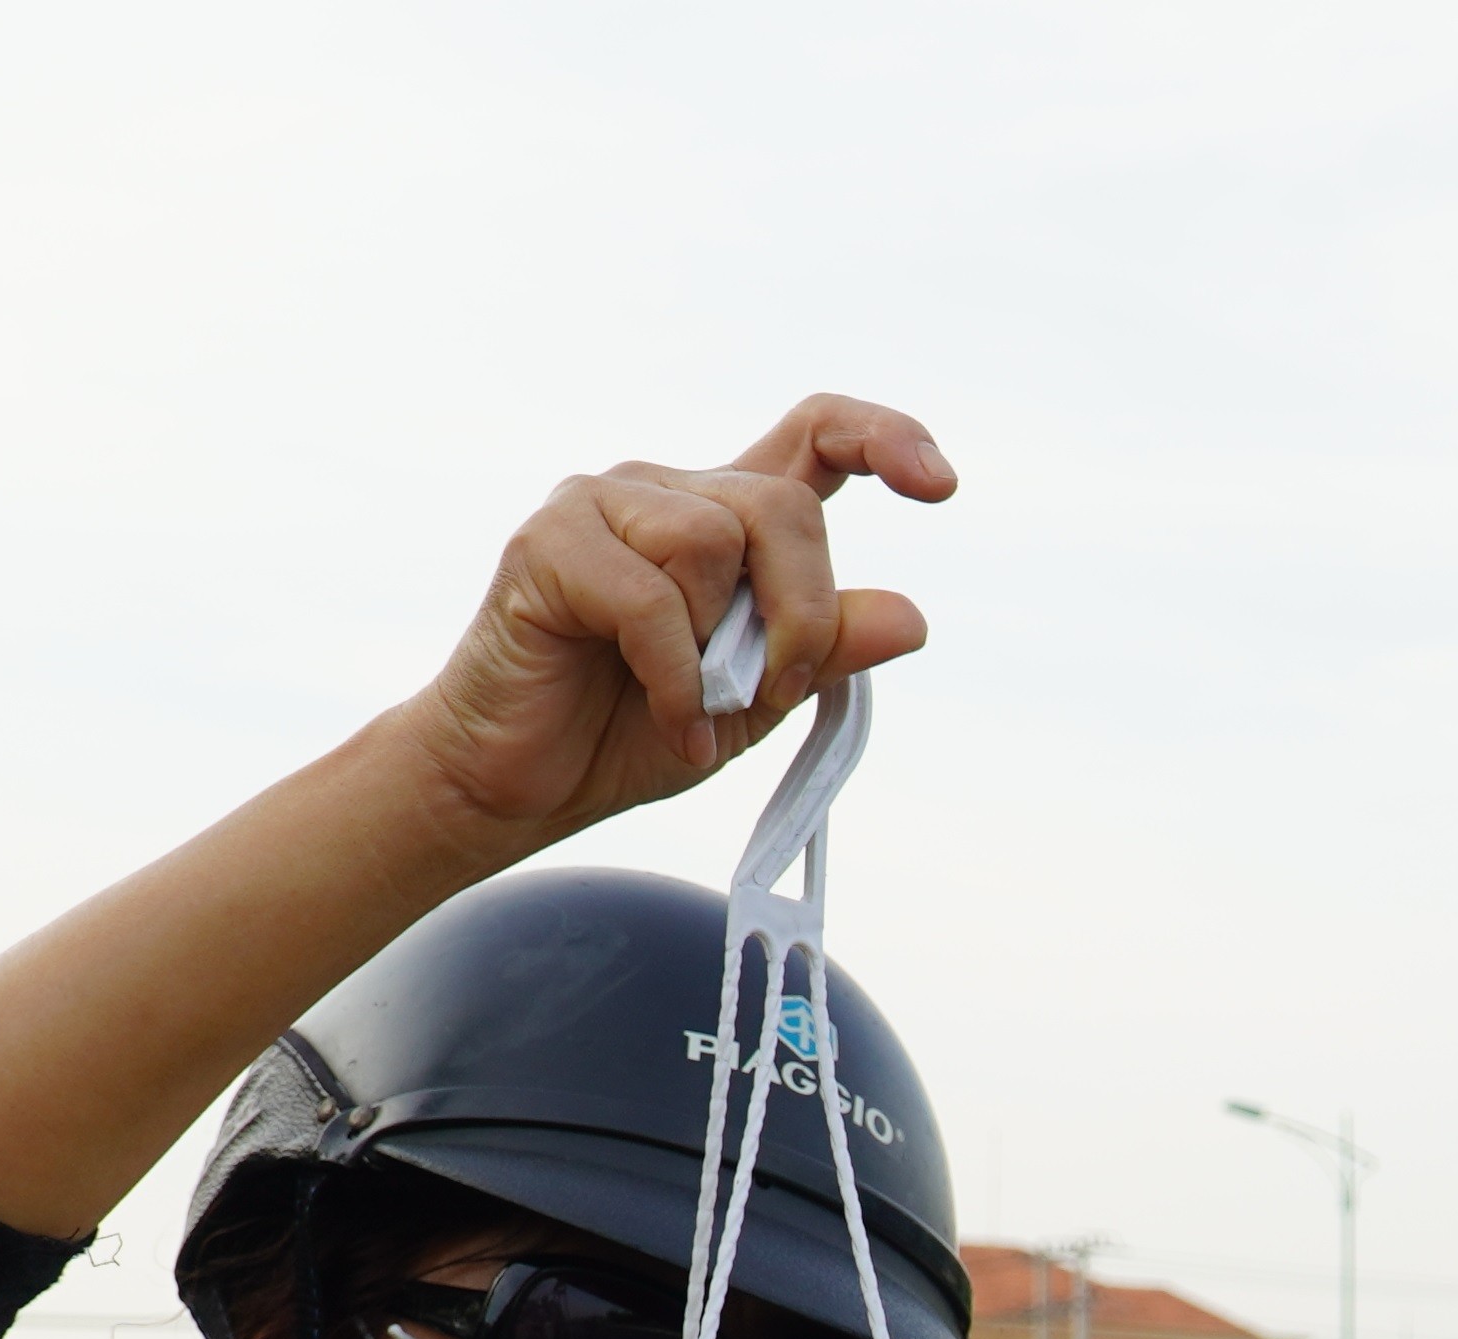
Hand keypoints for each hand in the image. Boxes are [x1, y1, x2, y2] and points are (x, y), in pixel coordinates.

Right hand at [390, 393, 957, 853]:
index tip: (939, 487)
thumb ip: (826, 652)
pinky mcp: (549, 542)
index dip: (884, 438)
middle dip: (803, 614)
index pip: (817, 435)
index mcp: (725, 517)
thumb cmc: (630, 731)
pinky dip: (675, 678)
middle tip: (774, 690)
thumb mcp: (758, 701)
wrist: (517, 784)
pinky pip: (652, 597)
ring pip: (715, 540)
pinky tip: (671, 721)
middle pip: (784, 507)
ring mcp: (603, 505)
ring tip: (696, 706)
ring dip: (722, 648)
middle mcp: (667, 492)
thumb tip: (910, 616)